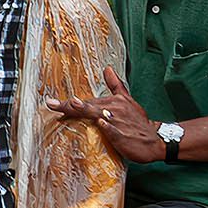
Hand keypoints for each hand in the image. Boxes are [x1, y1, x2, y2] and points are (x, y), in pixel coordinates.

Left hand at [46, 66, 163, 163]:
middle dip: (70, 106)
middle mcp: (114, 110)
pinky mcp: (123, 136)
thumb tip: (107, 68)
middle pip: (88, 107)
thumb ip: (115, 85)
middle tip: (52, 104)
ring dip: (87, 109)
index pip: (88, 101)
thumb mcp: (127, 100)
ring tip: (73, 104)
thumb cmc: (138, 121)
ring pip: (99, 115)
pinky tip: (100, 123)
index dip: (70, 103)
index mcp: (113, 102)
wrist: (156, 139)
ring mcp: (119, 123)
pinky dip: (108, 127)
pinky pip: (114, 131)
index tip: (51, 102)